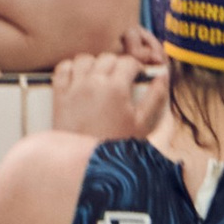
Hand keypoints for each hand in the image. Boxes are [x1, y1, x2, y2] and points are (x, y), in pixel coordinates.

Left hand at [50, 49, 167, 140]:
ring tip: (100, 76)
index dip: (136, 67)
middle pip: (107, 58)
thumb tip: (163, 75)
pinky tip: (78, 78)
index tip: (137, 75)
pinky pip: (63, 69)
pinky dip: (71, 68)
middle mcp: (93, 83)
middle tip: (121, 78)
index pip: (128, 62)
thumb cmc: (118, 146)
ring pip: (84, 59)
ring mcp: (74, 88)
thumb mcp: (143, 124)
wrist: (87, 165)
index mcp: (116, 88)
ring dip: (94, 63)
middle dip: (116, 64)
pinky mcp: (59, 96)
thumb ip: (156, 97)